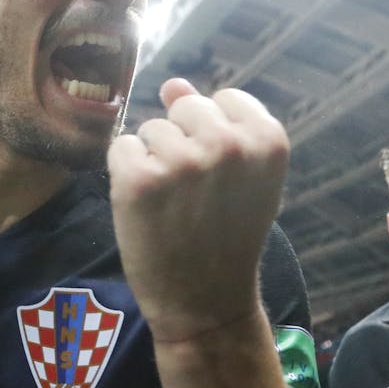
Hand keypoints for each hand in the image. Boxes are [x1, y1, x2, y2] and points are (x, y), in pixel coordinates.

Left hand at [106, 78, 288, 342]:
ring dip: (153, 161)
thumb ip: (214, 124)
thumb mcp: (240, 178)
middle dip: (181, 142)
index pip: (224, 99)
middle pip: (184, 108)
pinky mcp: (139, 178)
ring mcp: (182, 161)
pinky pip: (120, 148)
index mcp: (268, 140)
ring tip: (173, 205)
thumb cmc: (225, 237)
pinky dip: (125, 174)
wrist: (205, 303)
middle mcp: (228, 144)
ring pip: (150, 129)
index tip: (218, 175)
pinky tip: (146, 207)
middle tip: (193, 193)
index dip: (212, 134)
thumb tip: (172, 83)